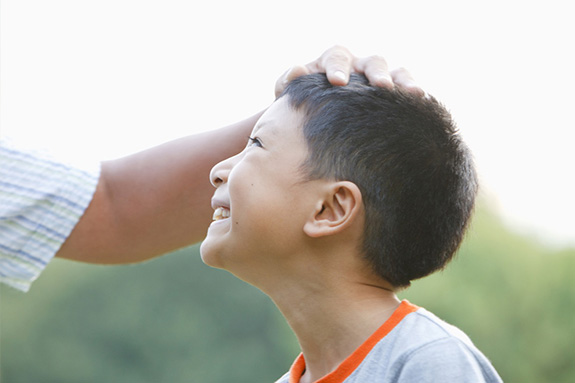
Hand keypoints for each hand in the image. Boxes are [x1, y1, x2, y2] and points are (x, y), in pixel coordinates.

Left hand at [275, 45, 423, 96]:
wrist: (313, 130)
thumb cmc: (300, 109)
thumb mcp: (289, 98)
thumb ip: (288, 84)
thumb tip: (297, 70)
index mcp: (331, 63)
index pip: (336, 58)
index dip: (338, 67)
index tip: (338, 81)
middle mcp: (358, 67)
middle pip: (371, 62)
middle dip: (376, 73)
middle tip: (381, 86)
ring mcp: (376, 80)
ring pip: (395, 72)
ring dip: (403, 82)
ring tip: (413, 93)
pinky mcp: (391, 96)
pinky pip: (406, 90)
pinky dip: (412, 94)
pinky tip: (421, 104)